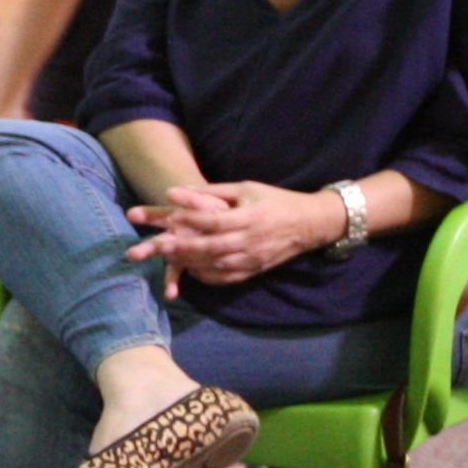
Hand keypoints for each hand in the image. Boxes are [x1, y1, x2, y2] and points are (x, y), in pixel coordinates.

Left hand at [132, 182, 346, 288]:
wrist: (309, 224)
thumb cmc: (275, 201)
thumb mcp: (247, 189)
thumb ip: (215, 191)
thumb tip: (182, 190)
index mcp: (249, 218)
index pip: (214, 221)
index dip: (190, 219)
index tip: (169, 216)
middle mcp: (249, 241)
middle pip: (210, 247)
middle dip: (182, 247)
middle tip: (158, 246)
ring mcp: (252, 259)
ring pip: (215, 265)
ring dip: (190, 263)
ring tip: (167, 258)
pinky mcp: (253, 271)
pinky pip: (225, 278)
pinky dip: (206, 276)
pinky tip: (190, 270)